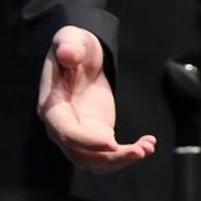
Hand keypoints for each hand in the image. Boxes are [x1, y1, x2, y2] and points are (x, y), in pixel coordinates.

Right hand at [39, 26, 155, 171]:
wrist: (82, 55)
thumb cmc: (74, 45)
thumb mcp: (70, 39)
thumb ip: (68, 47)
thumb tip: (67, 54)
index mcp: (52, 106)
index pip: (64, 131)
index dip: (85, 141)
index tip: (111, 142)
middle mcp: (62, 127)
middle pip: (81, 155)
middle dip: (110, 158)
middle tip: (139, 152)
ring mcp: (80, 134)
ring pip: (96, 161)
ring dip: (121, 160)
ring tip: (147, 149)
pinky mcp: (96, 134)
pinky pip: (110, 153)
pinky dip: (128, 153)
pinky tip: (148, 144)